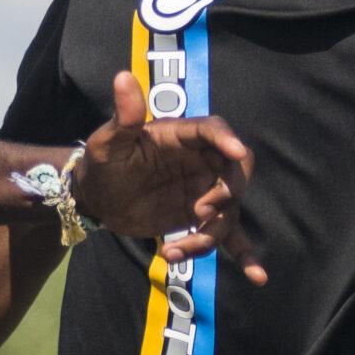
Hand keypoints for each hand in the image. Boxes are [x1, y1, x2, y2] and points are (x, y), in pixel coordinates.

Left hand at [72, 73, 267, 285]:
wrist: (96, 199)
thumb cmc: (102, 164)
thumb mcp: (108, 142)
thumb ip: (123, 116)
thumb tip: (122, 77)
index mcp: (182, 136)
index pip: (214, 131)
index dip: (228, 141)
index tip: (235, 154)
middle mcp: (201, 162)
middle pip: (235, 171)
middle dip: (227, 193)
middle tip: (200, 212)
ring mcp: (205, 191)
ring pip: (228, 211)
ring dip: (209, 234)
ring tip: (173, 250)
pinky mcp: (202, 220)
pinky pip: (230, 238)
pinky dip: (245, 256)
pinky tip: (258, 277)